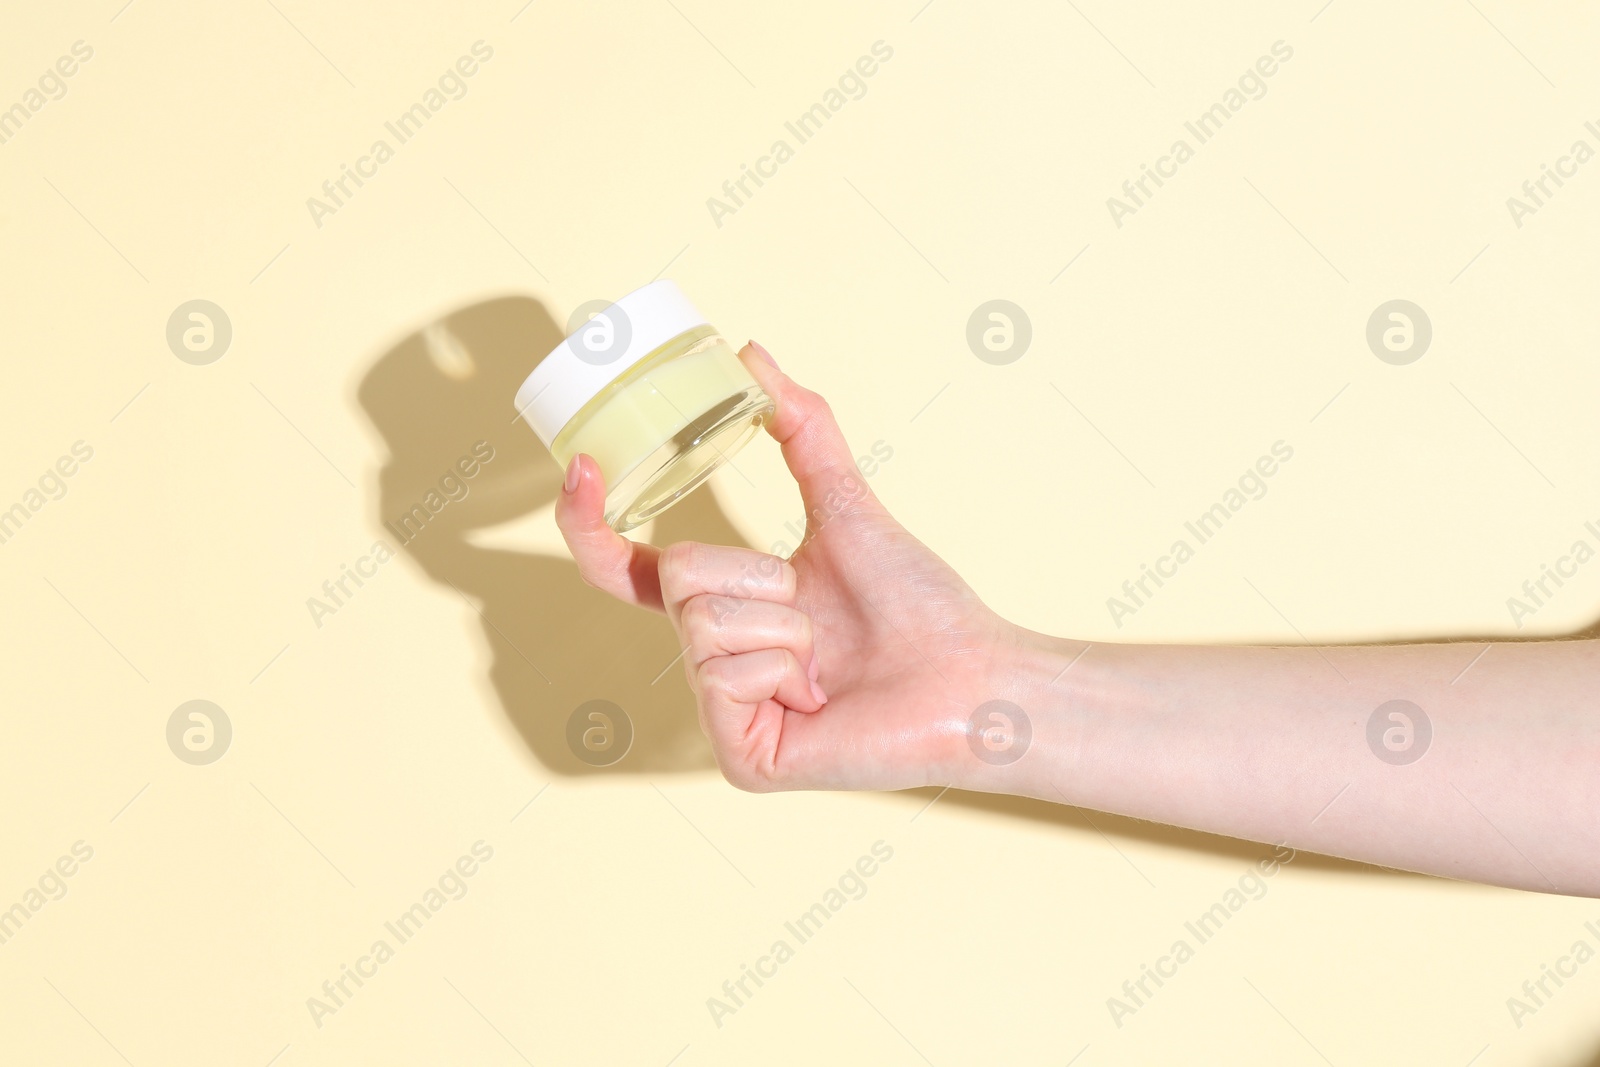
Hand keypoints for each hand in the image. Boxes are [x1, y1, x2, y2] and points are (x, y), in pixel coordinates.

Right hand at [555, 342, 1027, 791]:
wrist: (973, 675)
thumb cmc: (920, 605)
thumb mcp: (845, 503)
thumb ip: (800, 428)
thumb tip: (751, 353)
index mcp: (729, 609)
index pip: (633, 568)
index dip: (591, 522)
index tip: (581, 467)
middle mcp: (714, 662)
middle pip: (680, 575)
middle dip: (760, 576)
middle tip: (816, 612)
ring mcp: (724, 715)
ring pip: (702, 623)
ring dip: (783, 623)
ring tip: (828, 658)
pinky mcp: (741, 759)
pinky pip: (722, 678)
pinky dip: (782, 670)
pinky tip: (820, 697)